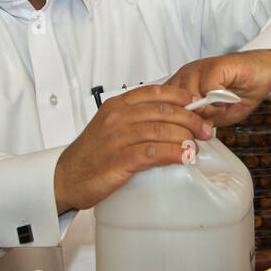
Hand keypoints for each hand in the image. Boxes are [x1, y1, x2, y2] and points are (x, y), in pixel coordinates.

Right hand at [53, 84, 211, 212]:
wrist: (66, 177)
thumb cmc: (92, 153)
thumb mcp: (111, 126)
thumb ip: (138, 119)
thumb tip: (174, 118)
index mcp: (117, 105)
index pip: (155, 92)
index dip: (182, 97)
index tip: (198, 105)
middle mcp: (117, 117)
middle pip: (163, 110)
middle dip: (190, 119)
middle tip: (204, 130)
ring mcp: (117, 138)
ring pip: (161, 130)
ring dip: (185, 137)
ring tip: (196, 146)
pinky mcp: (119, 160)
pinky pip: (153, 152)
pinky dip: (173, 153)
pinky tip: (185, 157)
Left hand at [165, 49, 270, 126]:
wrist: (264, 74)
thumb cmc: (240, 93)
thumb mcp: (217, 115)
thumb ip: (200, 122)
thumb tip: (186, 134)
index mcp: (181, 86)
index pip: (165, 108)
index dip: (180, 124)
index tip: (195, 131)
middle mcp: (186, 76)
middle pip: (175, 105)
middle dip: (194, 119)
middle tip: (212, 119)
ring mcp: (198, 69)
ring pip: (190, 97)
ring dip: (208, 109)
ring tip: (222, 106)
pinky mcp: (214, 65)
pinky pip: (207, 88)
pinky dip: (219, 98)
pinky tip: (228, 97)